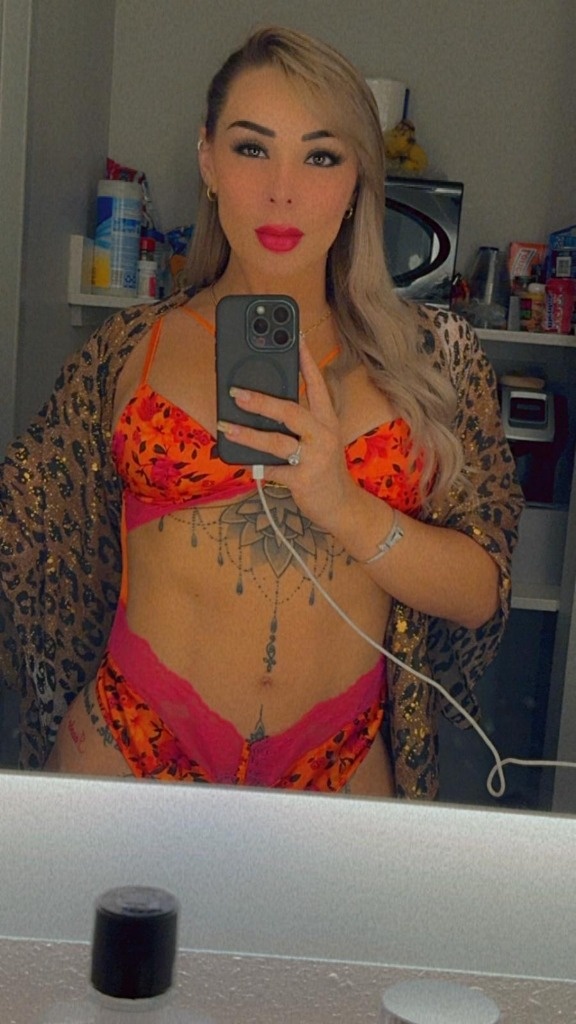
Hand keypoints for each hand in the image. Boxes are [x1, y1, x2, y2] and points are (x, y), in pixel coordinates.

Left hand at [217, 337, 357, 531]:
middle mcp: (323, 435)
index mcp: (327, 420)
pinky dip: (257, 466)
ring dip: (248, 434)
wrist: (342, 505)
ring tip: (226, 426)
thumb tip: (260, 405)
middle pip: (291, 411)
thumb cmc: (323, 468)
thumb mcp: (319, 440)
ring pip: (277, 441)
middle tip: (236, 392)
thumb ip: (299, 423)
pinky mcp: (304, 480)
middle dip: (261, 400)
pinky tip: (243, 462)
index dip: (306, 361)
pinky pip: (273, 470)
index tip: (295, 338)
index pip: (317, 385)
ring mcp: (314, 458)